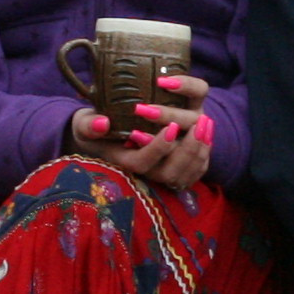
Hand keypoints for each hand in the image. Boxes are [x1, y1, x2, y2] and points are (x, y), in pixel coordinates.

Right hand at [71, 74, 213, 192]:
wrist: (106, 132)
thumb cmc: (96, 128)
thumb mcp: (85, 124)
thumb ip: (89, 125)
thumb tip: (102, 123)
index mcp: (125, 162)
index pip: (144, 163)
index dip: (158, 148)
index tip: (169, 127)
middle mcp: (149, 169)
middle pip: (172, 171)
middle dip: (188, 149)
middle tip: (199, 123)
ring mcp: (166, 168)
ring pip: (189, 170)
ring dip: (201, 147)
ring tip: (206, 122)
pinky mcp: (180, 163)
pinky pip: (199, 166)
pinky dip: (206, 149)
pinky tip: (208, 128)